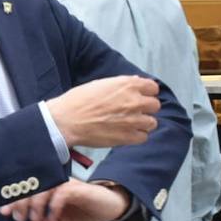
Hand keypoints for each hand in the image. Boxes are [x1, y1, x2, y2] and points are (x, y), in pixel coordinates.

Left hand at [0, 181, 131, 220]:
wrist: (109, 208)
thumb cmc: (84, 212)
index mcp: (48, 190)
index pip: (28, 191)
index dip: (14, 200)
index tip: (3, 212)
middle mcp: (54, 184)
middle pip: (31, 187)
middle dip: (20, 202)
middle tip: (18, 218)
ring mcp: (65, 185)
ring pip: (44, 188)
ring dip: (36, 204)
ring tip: (34, 218)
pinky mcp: (78, 188)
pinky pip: (62, 193)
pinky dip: (54, 206)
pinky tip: (53, 217)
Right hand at [45, 76, 159, 147]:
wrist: (66, 120)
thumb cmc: (78, 101)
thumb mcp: (100, 84)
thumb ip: (121, 85)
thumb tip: (134, 84)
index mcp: (127, 85)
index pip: (152, 88)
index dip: (147, 92)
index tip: (142, 96)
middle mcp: (134, 101)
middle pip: (154, 105)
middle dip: (145, 108)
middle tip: (134, 111)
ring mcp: (133, 120)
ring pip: (152, 122)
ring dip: (142, 123)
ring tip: (129, 124)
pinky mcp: (128, 136)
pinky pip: (144, 137)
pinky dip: (137, 136)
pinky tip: (126, 133)